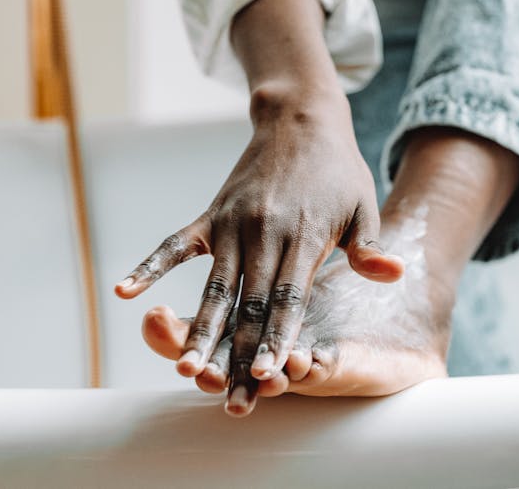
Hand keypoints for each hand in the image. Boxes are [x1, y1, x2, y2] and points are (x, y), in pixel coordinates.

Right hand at [115, 0, 403, 416]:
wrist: (299, 120)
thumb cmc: (338, 171)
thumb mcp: (364, 205)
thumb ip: (369, 246)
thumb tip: (393, 274)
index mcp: (302, 236)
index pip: (288, 299)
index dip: (278, 339)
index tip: (269, 377)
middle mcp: (261, 232)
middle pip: (249, 305)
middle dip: (240, 355)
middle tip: (230, 397)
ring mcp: (231, 224)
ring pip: (214, 288)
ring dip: (200, 331)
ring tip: (186, 370)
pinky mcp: (211, 215)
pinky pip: (174, 246)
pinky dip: (149, 268)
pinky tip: (125, 294)